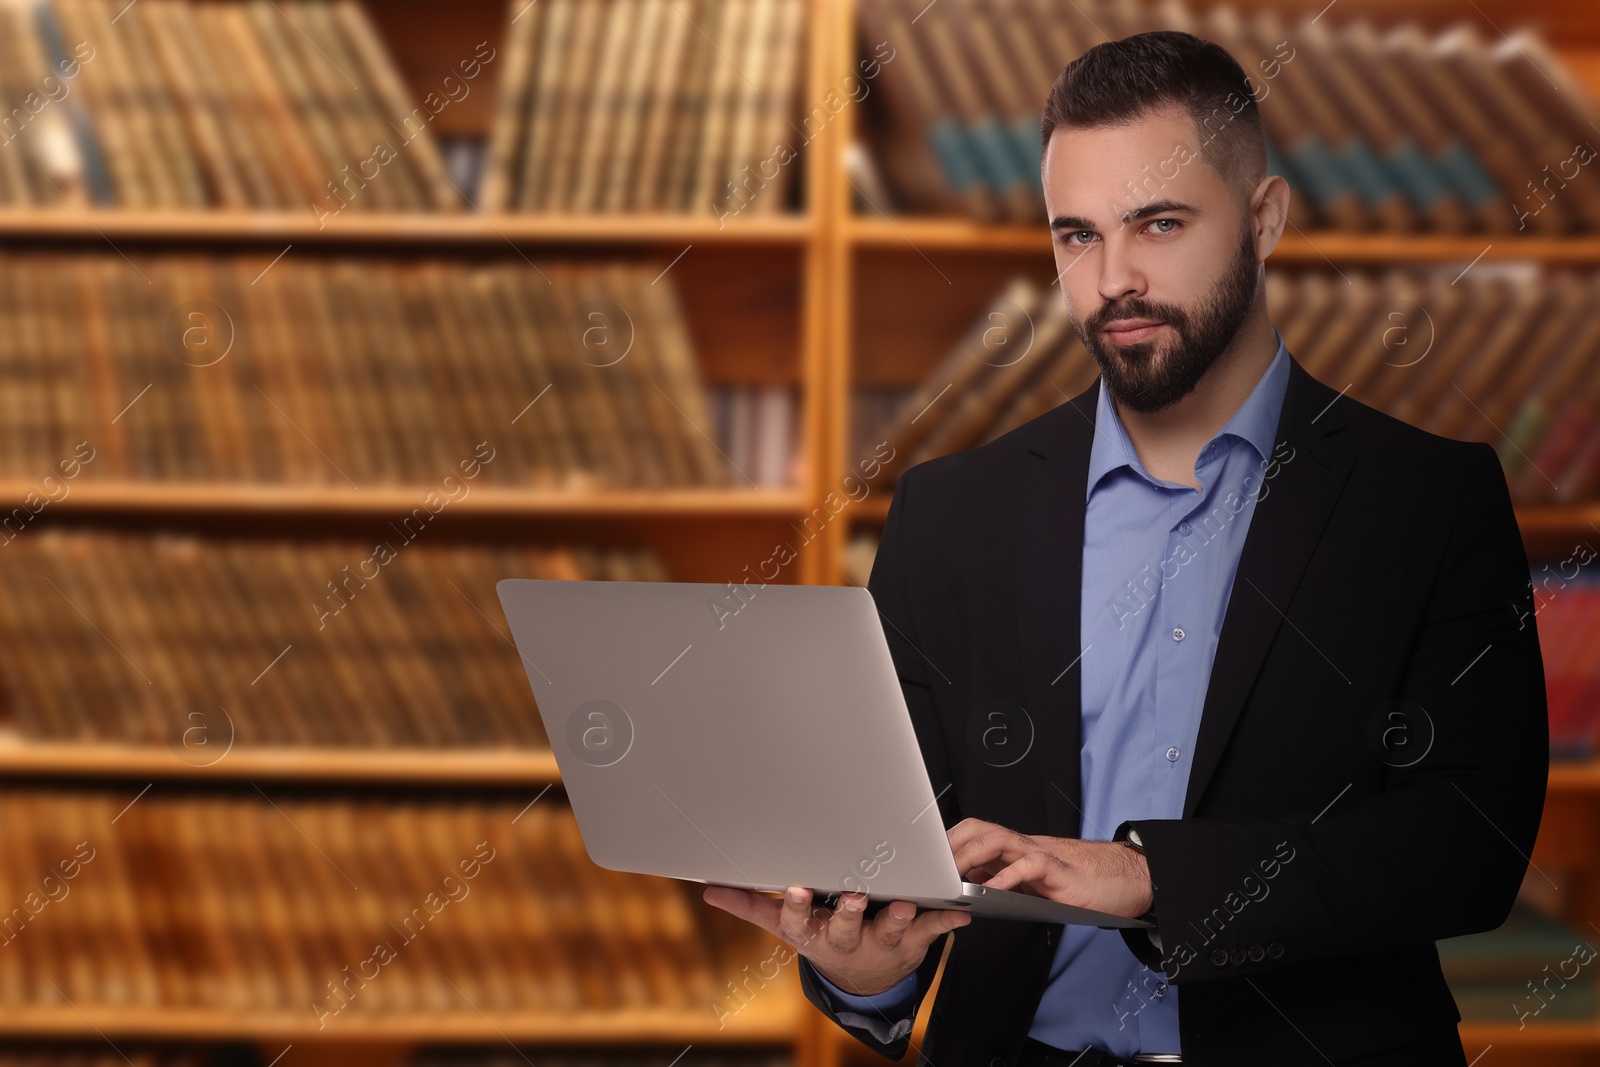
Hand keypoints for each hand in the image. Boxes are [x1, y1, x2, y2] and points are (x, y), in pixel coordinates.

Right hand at [702, 884, 970, 996]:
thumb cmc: (823, 936)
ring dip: (896, 918)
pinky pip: (931, 930)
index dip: (796, 908)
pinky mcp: (911, 941)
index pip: (798, 921)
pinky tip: (959, 912)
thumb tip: (709, 889)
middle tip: (850, 897)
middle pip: (843, 928)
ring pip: (888, 930)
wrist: (864, 980)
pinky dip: (945, 921)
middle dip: (846, 914)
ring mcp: (879, 941)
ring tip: (902, 905)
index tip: (796, 889)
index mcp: (813, 932)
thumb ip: (751, 905)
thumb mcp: (787, 925)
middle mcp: (845, 939)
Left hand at [947, 818, 1152, 919]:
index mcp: (1015, 849)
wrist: (1124, 880)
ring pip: (1000, 840)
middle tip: (931, 866)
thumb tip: (968, 880)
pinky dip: (1010, 875)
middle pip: (980, 829)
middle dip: (952, 843)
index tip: (924, 856)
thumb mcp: (1031, 883)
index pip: (974, 833)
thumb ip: (1001, 878)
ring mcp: (1043, 854)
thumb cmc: (1078, 882)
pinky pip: (1032, 865)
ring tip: (952, 874)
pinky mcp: (1061, 871)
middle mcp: (1025, 846)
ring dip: (972, 854)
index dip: (948, 840)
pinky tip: (994, 890)